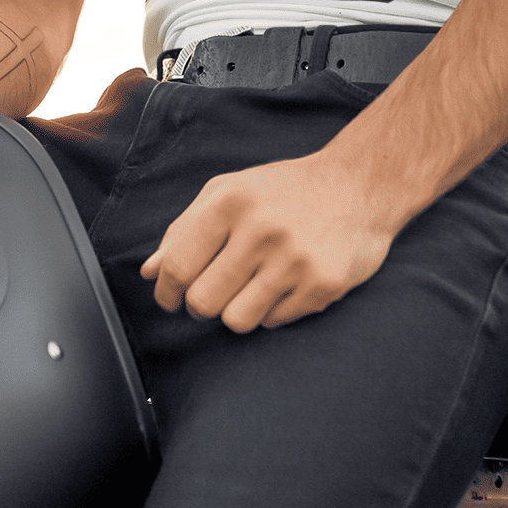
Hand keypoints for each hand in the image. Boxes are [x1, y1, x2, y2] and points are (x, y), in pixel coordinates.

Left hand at [140, 154, 396, 332]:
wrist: (358, 186)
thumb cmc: (283, 190)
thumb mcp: (228, 192)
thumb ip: (184, 229)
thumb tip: (149, 272)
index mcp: (230, 201)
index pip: (179, 265)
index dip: (166, 291)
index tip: (169, 299)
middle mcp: (261, 229)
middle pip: (204, 301)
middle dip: (200, 305)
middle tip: (212, 293)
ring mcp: (293, 260)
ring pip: (236, 320)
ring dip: (236, 311)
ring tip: (249, 287)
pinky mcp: (322, 285)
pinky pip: (273, 322)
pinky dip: (271, 311)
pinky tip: (283, 284)